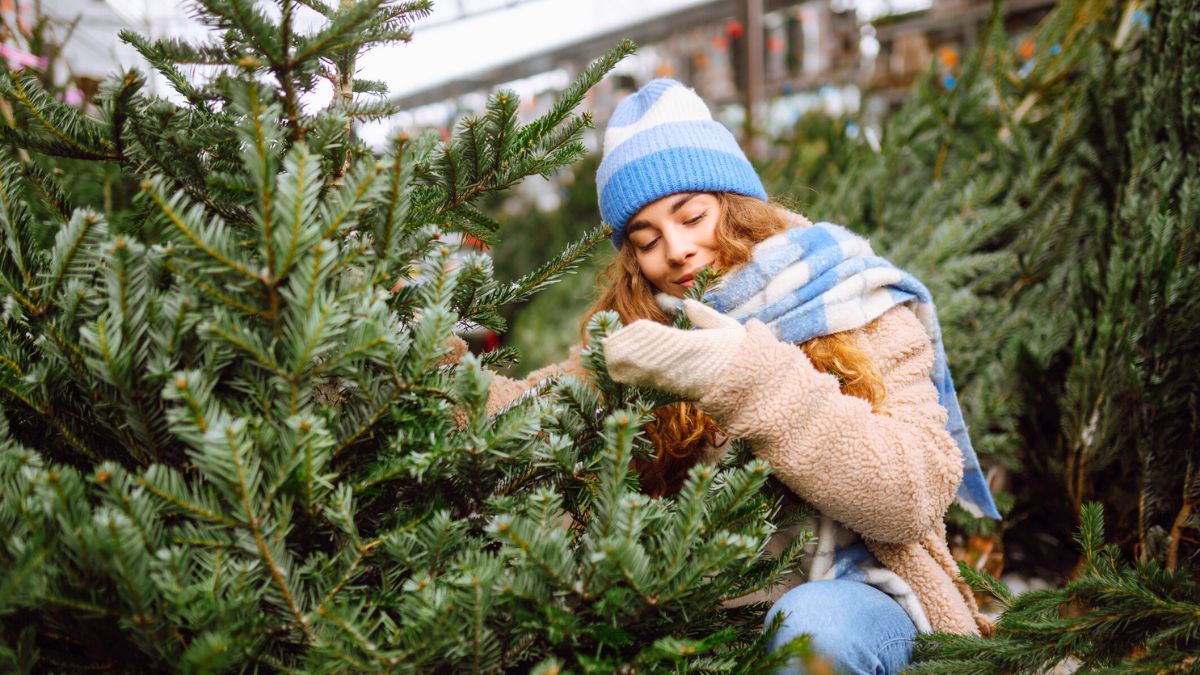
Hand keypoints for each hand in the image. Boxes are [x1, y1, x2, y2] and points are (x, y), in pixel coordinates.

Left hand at [601, 299, 745, 399]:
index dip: (639, 335)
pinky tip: (618, 370)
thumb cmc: (742, 355)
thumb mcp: (729, 329)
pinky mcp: (674, 392)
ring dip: (623, 364)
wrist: (753, 391)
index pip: (660, 340)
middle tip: (606, 343)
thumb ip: (707, 316)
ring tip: (607, 354)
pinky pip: (649, 384)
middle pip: (643, 358)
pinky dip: (632, 376)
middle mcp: (681, 367)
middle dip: (623, 350)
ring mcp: (677, 382)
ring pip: (642, 374)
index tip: (626, 328)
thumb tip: (687, 303)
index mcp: (695, 347)